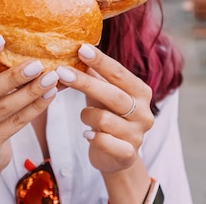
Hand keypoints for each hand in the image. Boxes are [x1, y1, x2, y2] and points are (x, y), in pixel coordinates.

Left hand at [56, 44, 153, 172]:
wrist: (118, 156)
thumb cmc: (110, 116)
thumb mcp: (104, 94)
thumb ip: (95, 75)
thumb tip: (78, 50)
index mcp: (141, 92)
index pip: (120, 73)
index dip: (101, 61)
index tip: (81, 48)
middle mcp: (144, 112)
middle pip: (113, 95)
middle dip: (85, 82)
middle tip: (61, 71)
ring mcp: (137, 135)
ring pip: (104, 120)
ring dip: (87, 116)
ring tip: (85, 117)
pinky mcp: (128, 154)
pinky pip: (104, 142)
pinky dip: (93, 137)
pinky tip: (88, 134)